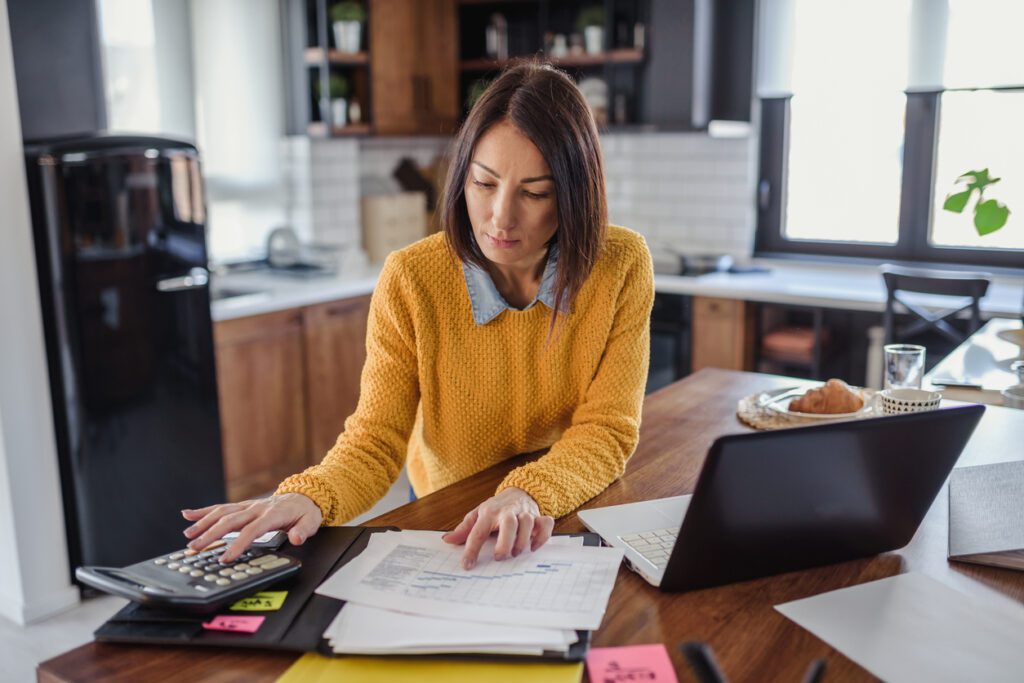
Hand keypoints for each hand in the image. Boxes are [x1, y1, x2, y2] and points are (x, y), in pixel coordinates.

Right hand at [181, 493, 321, 562]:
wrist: (303, 496)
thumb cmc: (305, 512)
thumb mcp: (311, 522)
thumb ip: (303, 531)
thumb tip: (297, 538)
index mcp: (272, 514)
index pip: (252, 530)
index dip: (238, 544)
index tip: (226, 558)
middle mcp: (256, 508)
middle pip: (230, 521)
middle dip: (211, 535)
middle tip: (195, 548)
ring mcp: (248, 505)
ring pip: (222, 513)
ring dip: (203, 523)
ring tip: (188, 536)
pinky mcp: (242, 505)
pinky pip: (221, 507)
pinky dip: (203, 510)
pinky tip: (187, 514)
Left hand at [442, 487, 553, 569]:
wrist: (519, 491)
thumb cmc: (496, 508)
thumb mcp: (478, 514)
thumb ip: (464, 529)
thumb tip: (447, 540)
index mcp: (489, 512)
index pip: (478, 531)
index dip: (471, 550)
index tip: (467, 565)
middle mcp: (508, 512)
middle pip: (509, 524)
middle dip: (505, 542)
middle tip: (499, 557)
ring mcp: (525, 513)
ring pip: (528, 524)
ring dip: (522, 542)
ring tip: (515, 553)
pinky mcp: (539, 516)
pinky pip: (545, 525)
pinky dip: (542, 537)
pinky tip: (533, 547)